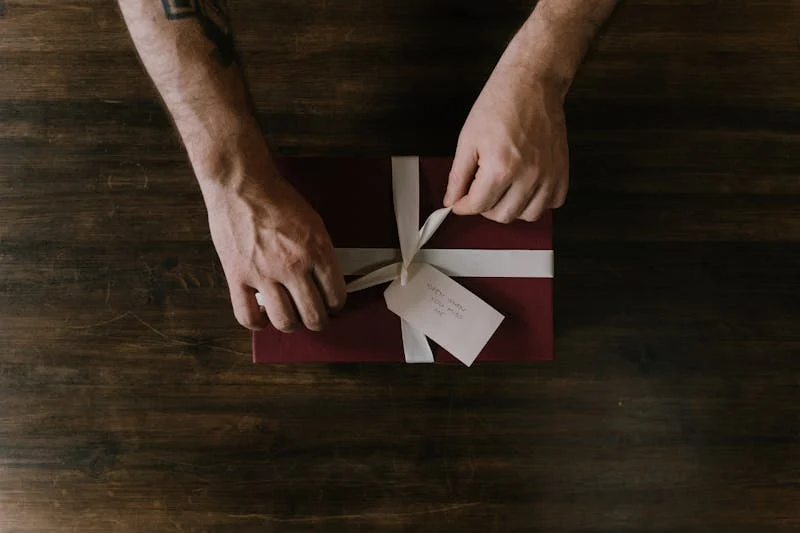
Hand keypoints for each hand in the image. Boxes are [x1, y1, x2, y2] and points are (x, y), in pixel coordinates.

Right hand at [205, 159, 345, 332]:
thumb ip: (321, 253)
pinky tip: (263, 316)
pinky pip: (248, 316)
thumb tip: (325, 280)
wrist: (242, 184)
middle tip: (315, 316)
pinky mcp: (238, 276)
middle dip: (318, 320)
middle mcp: (293, 266)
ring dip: (291, 324)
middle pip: (314, 315)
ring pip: (285, 321)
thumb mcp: (313, 223)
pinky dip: (258, 323)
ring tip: (290, 316)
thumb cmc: (277, 199)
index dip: (336, 304)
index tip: (332, 304)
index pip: (336, 295)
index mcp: (317, 250)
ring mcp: (264, 274)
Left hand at [444, 65, 568, 222]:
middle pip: (501, 216)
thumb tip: (452, 201)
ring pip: (527, 215)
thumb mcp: (468, 139)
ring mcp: (548, 175)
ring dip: (512, 207)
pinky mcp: (562, 171)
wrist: (532, 83)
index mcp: (501, 167)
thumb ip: (458, 176)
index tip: (459, 202)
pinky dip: (538, 202)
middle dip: (485, 207)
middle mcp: (528, 175)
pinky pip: (552, 203)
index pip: (476, 206)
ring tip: (503, 189)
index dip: (462, 206)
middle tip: (480, 191)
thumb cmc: (500, 104)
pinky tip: (526, 187)